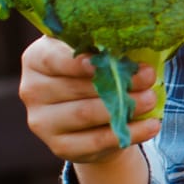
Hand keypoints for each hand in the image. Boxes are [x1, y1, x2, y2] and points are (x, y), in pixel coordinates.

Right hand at [19, 35, 160, 163]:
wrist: (93, 113)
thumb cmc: (97, 70)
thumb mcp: (97, 50)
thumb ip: (106, 44)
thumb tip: (134, 36)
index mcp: (37, 58)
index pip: (53, 59)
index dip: (78, 61)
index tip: (103, 59)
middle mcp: (32, 90)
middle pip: (75, 87)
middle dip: (115, 81)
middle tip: (149, 76)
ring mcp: (42, 121)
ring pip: (85, 114)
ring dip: (122, 106)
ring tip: (151, 98)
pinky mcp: (60, 146)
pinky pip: (96, 141)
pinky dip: (127, 133)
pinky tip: (151, 125)